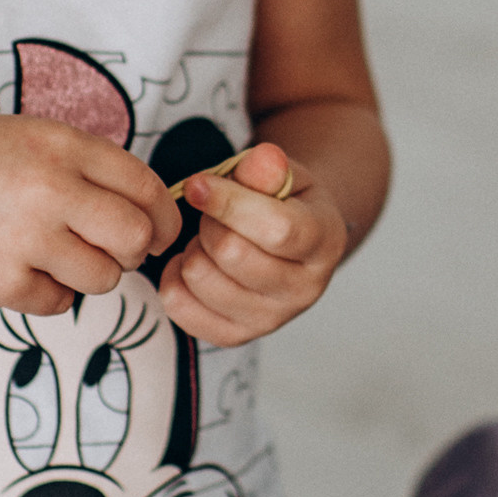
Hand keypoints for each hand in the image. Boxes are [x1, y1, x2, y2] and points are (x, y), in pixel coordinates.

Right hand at [0, 113, 179, 315]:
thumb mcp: (30, 137)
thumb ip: (87, 167)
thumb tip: (151, 213)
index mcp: (61, 144)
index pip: (146, 187)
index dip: (165, 216)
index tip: (161, 230)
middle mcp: (48, 188)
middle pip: (135, 237)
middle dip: (133, 249)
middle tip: (112, 249)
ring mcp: (24, 238)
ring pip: (104, 277)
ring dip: (91, 273)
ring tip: (55, 254)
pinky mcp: (1, 282)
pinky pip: (58, 302)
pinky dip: (48, 292)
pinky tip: (18, 266)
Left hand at [156, 143, 346, 348]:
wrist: (291, 244)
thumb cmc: (283, 203)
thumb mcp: (283, 174)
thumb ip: (268, 167)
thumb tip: (263, 160)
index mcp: (324, 242)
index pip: (275, 229)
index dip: (229, 202)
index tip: (198, 184)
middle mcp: (304, 290)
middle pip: (231, 253)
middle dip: (209, 222)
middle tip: (212, 214)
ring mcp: (270, 319)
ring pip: (201, 279)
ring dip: (192, 249)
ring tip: (207, 240)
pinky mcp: (236, 336)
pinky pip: (181, 308)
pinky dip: (173, 279)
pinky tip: (191, 262)